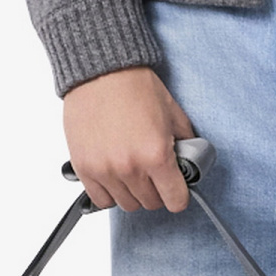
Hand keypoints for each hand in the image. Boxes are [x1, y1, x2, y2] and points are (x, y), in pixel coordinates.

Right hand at [62, 67, 197, 213]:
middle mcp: (130, 167)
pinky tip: (115, 177)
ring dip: (134, 193)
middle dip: (158, 191)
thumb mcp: (173, 113)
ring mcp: (104, 170)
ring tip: (134, 173)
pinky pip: (101, 200)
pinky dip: (110, 193)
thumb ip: (185, 141)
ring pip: (127, 204)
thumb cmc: (135, 87)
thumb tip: (191, 160)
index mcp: (156, 155)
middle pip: (151, 203)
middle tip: (156, 175)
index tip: (177, 191)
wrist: (101, 72)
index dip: (179, 196)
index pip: (175, 201)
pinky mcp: (84, 168)